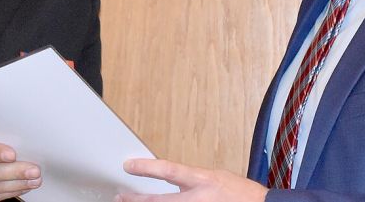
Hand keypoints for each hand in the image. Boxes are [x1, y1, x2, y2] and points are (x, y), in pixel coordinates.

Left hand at [116, 158, 267, 201]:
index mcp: (203, 180)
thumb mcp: (216, 177)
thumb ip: (193, 180)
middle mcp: (198, 199)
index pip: (168, 171)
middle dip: (137, 199)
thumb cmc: (242, 194)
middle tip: (121, 196)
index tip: (129, 166)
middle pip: (160, 201)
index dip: (146, 168)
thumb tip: (172, 181)